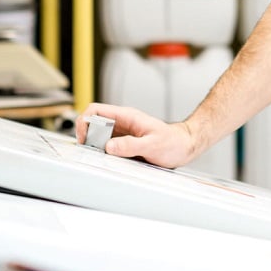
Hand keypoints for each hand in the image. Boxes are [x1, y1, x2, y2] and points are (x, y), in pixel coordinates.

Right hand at [81, 102, 198, 167]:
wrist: (184, 146)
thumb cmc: (173, 142)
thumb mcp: (153, 145)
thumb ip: (131, 145)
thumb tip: (110, 146)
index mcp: (127, 116)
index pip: (96, 110)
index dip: (85, 121)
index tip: (85, 138)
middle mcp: (122, 123)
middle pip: (94, 123)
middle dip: (87, 136)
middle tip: (91, 151)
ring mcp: (123, 133)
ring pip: (99, 135)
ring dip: (94, 145)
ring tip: (98, 157)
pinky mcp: (125, 144)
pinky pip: (108, 146)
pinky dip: (103, 152)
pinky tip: (108, 160)